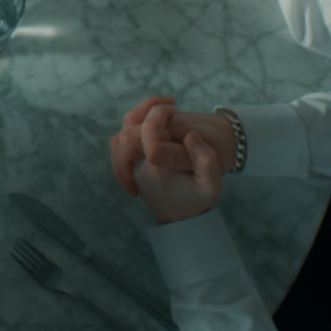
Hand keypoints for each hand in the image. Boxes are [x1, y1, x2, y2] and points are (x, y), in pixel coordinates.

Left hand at [111, 100, 232, 223]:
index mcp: (158, 167)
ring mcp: (132, 170)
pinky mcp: (131, 171)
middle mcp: (139, 168)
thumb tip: (190, 136)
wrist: (182, 223)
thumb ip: (205, 159)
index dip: (160, 111)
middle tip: (170, 106)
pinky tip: (151, 129)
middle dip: (145, 113)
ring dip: (136, 121)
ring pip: (118, 138)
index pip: (148, 129)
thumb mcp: (212, 184)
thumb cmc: (199, 202)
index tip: (174, 106)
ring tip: (159, 113)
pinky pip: (119, 147)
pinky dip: (130, 133)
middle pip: (127, 131)